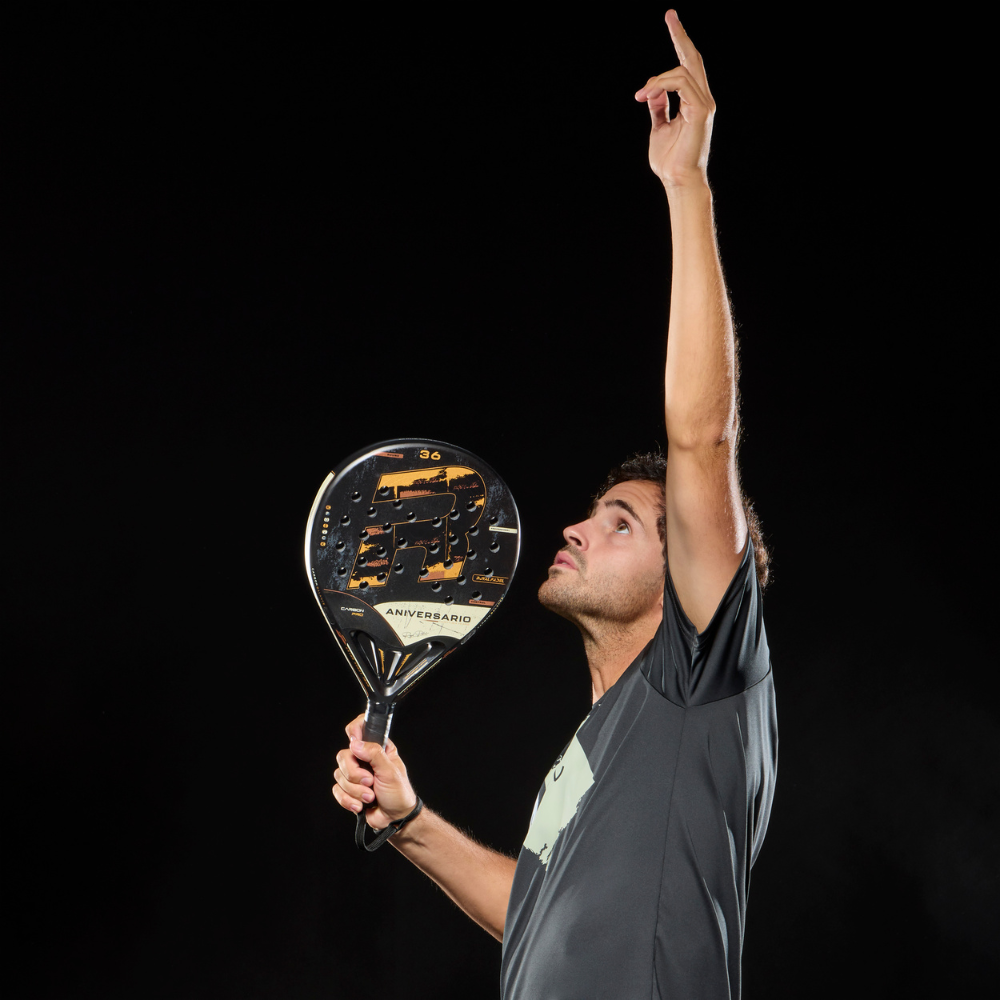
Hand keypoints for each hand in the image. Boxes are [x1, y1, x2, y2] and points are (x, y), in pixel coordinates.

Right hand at [332, 713, 418, 829]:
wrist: (395, 819)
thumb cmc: (399, 793)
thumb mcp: (391, 771)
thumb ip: (374, 753)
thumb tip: (355, 743)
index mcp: (377, 748)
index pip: (359, 728)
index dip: (353, 732)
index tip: (354, 743)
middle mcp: (364, 759)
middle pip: (343, 756)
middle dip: (355, 774)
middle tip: (370, 782)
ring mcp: (355, 774)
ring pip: (339, 775)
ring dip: (356, 791)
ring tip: (370, 797)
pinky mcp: (348, 790)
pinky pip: (337, 791)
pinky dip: (348, 800)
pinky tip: (361, 805)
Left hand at [634, 10, 715, 187]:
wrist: (678, 180)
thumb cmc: (669, 161)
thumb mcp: (659, 128)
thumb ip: (658, 107)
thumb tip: (652, 91)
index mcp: (694, 101)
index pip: (688, 66)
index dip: (681, 43)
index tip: (672, 21)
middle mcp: (703, 99)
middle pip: (693, 58)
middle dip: (680, 35)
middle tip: (670, 14)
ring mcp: (704, 104)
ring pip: (682, 70)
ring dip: (656, 80)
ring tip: (641, 96)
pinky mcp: (700, 110)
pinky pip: (681, 83)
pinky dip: (661, 85)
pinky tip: (647, 95)